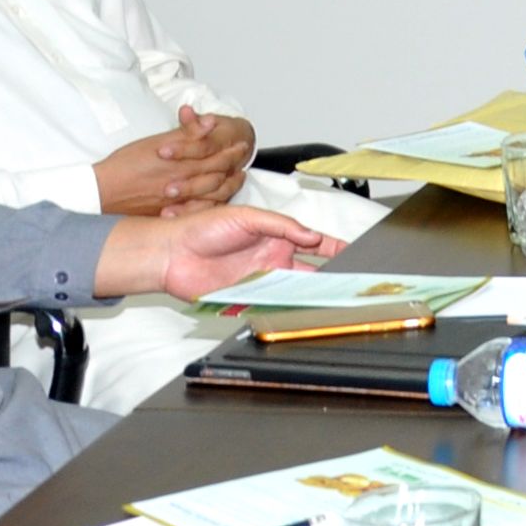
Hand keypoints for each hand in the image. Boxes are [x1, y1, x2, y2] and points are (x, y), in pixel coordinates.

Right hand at [92, 108, 248, 217]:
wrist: (103, 190)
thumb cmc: (125, 164)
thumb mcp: (155, 141)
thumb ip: (185, 133)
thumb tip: (208, 121)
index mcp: (180, 162)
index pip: (215, 155)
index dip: (230, 150)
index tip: (241, 144)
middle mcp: (183, 182)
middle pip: (218, 174)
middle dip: (233, 165)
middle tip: (243, 159)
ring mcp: (179, 201)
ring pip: (213, 194)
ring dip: (229, 185)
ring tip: (238, 178)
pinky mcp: (172, 214)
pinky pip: (200, 211)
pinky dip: (213, 205)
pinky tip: (220, 200)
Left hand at [117, 205, 342, 300]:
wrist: (170, 252)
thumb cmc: (202, 227)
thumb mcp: (247, 216)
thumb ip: (282, 225)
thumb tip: (311, 235)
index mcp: (276, 237)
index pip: (314, 244)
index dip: (336, 248)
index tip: (355, 252)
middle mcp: (272, 260)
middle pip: (310, 271)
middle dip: (331, 277)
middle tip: (349, 283)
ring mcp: (260, 280)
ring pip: (294, 290)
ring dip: (309, 294)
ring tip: (328, 298)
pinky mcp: (247, 298)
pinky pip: (271, 305)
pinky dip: (284, 308)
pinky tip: (296, 309)